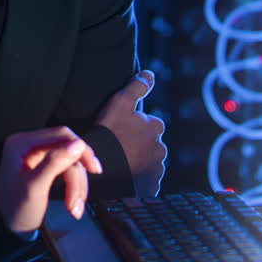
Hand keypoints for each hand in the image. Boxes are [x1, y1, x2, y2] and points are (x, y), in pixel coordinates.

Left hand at [0, 127, 102, 234]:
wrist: (12, 228)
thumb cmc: (17, 210)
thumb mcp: (35, 188)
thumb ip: (55, 163)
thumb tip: (78, 144)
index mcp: (21, 144)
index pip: (60, 135)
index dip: (80, 149)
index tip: (93, 168)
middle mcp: (29, 144)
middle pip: (68, 149)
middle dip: (76, 176)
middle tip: (81, 198)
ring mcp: (37, 155)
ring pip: (70, 162)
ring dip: (76, 186)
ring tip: (74, 209)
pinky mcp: (44, 165)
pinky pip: (67, 169)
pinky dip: (73, 186)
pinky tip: (73, 203)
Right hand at [96, 70, 166, 197]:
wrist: (101, 172)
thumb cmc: (108, 134)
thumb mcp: (119, 104)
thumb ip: (136, 87)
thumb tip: (150, 74)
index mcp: (156, 127)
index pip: (149, 123)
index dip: (133, 126)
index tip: (119, 131)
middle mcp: (161, 148)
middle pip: (150, 143)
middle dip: (138, 145)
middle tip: (117, 147)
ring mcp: (156, 169)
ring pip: (148, 162)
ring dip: (137, 162)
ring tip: (118, 163)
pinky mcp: (150, 187)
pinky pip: (145, 181)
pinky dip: (137, 179)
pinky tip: (123, 177)